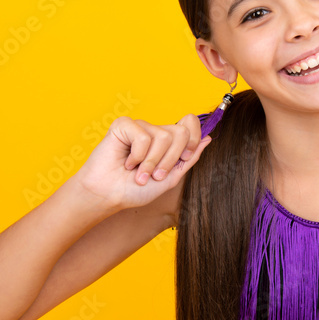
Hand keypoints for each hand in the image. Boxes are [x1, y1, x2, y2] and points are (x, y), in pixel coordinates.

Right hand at [75, 114, 211, 209]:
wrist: (110, 196)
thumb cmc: (135, 189)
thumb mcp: (170, 178)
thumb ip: (189, 159)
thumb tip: (208, 138)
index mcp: (168, 142)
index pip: (190, 124)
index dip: (193, 139)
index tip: (185, 157)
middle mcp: (155, 131)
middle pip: (181, 132)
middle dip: (170, 159)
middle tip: (155, 174)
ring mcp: (140, 127)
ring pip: (163, 137)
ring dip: (152, 162)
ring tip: (139, 173)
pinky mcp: (124, 125)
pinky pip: (143, 137)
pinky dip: (137, 156)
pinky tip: (127, 162)